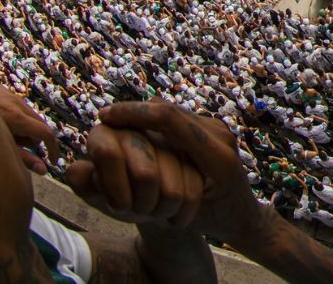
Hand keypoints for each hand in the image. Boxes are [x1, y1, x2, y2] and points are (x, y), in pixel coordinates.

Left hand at [0, 81, 57, 173]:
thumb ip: (21, 159)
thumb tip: (43, 170)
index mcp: (16, 118)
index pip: (46, 133)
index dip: (53, 149)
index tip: (53, 161)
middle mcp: (16, 103)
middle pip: (39, 123)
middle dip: (37, 140)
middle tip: (25, 153)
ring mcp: (9, 94)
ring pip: (29, 114)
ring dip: (27, 129)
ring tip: (7, 140)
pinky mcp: (1, 89)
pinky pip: (17, 106)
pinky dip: (17, 119)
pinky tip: (0, 126)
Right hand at [70, 101, 266, 246]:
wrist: (245, 216)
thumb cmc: (212, 222)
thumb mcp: (179, 217)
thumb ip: (149, 197)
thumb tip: (86, 175)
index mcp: (217, 157)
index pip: (169, 120)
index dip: (134, 114)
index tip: (105, 117)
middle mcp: (220, 136)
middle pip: (169, 109)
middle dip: (135, 110)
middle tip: (106, 116)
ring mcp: (219, 129)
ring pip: (174, 109)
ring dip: (144, 112)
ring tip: (116, 117)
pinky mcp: (214, 129)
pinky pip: (180, 117)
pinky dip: (155, 118)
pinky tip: (135, 125)